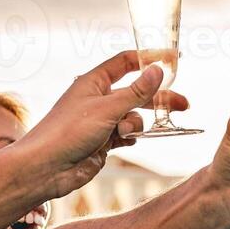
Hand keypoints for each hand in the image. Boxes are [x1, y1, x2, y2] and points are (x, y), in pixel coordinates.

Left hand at [18, 51, 181, 196]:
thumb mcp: (107, 109)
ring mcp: (101, 121)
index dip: (149, 59)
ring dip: (136, 124)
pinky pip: (127, 135)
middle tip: (183, 105)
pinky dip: (131, 138)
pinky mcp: (103, 142)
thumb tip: (158, 70)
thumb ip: (136, 91)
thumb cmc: (67, 133)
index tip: (174, 59)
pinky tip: (128, 141)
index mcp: (94, 82)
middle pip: (137, 92)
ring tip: (125, 133)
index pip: (126, 63)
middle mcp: (98, 99)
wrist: (46, 169)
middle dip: (158, 99)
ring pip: (133, 116)